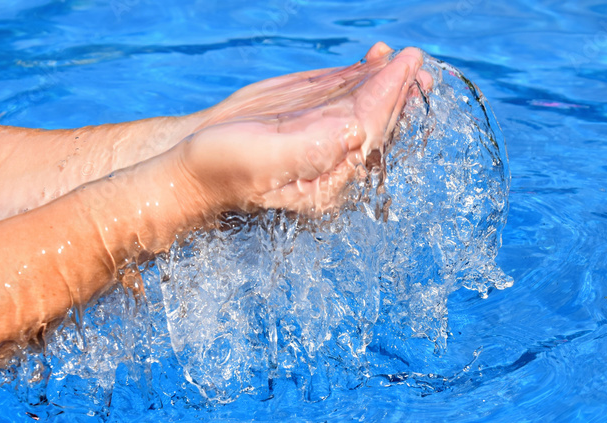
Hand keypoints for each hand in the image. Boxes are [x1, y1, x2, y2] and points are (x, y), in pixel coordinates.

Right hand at [175, 46, 430, 214]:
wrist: (189, 167)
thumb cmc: (221, 169)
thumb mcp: (265, 160)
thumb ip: (312, 148)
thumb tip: (355, 130)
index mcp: (330, 180)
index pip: (370, 134)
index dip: (389, 98)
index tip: (405, 68)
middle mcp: (334, 162)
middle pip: (378, 123)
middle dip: (400, 91)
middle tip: (418, 61)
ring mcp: (324, 138)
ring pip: (366, 108)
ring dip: (388, 82)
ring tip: (407, 59)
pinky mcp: (308, 120)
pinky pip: (344, 97)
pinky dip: (363, 77)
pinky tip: (377, 58)